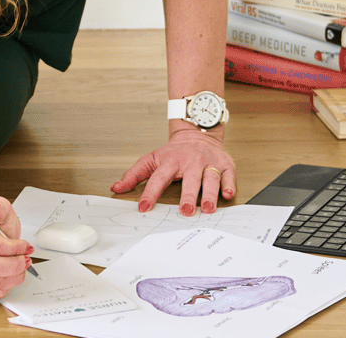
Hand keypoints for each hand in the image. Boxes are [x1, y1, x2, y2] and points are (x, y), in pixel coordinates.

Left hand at [111, 128, 235, 215]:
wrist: (197, 134)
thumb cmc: (173, 152)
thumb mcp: (151, 159)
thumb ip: (133, 175)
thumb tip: (116, 188)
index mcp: (170, 161)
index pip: (158, 178)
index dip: (150, 193)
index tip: (144, 208)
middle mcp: (190, 162)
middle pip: (189, 180)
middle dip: (187, 196)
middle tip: (186, 212)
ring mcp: (208, 163)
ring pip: (210, 179)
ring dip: (209, 194)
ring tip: (207, 209)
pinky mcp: (225, 164)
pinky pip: (228, 175)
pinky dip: (229, 185)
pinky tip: (227, 195)